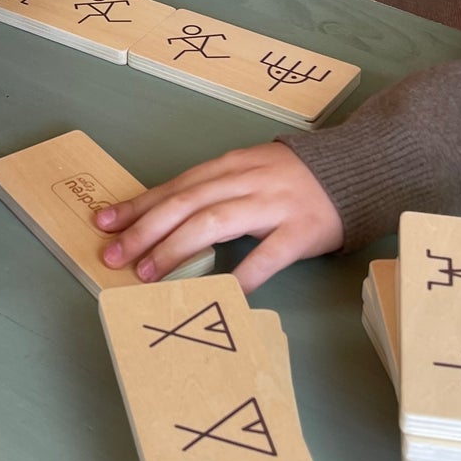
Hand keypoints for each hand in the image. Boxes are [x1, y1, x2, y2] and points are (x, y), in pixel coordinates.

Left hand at [94, 142, 343, 293]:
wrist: (356, 168)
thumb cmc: (293, 178)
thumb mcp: (247, 172)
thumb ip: (213, 191)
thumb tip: (161, 219)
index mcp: (229, 166)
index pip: (175, 186)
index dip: (138, 205)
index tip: (104, 223)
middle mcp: (245, 180)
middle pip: (185, 203)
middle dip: (145, 230)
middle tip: (115, 257)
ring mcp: (273, 204)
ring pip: (214, 223)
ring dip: (176, 249)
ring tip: (149, 274)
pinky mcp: (300, 230)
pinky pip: (267, 256)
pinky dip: (242, 275)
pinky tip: (221, 294)